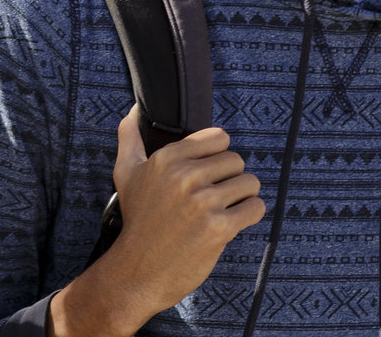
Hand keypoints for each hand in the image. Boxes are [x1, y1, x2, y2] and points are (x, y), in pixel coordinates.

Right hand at [49, 109, 264, 336]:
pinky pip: (255, 208)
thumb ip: (129, 137)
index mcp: (166, 158)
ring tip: (226, 209)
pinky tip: (233, 222)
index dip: (218, 156)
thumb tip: (135, 108)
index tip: (209, 174)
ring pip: (250, 183)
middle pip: (236, 160)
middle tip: (216, 196)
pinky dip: (250, 214)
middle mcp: (185, 176)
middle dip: (230, 178)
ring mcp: (203, 202)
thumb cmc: (137, 220)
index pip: (218, 138)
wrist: (139, 271)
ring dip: (243, 196)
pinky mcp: (219, 228)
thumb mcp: (126, 174)